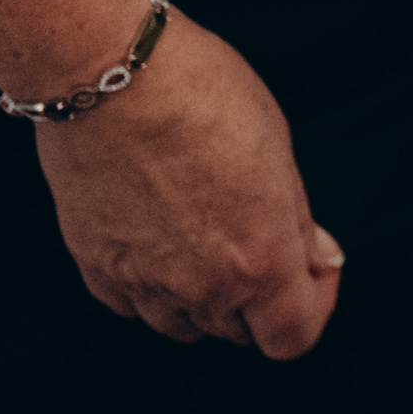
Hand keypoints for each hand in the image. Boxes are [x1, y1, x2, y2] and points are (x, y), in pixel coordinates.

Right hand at [32, 11, 344, 357]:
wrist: (108, 77)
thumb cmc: (204, 99)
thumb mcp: (278, 153)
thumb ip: (297, 223)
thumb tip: (317, 260)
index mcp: (259, 263)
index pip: (294, 337)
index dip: (316, 304)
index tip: (314, 265)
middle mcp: (200, 288)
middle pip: (239, 330)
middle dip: (260, 295)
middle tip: (260, 233)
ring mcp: (142, 283)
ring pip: (184, 324)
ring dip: (205, 298)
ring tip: (207, 234)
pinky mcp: (95, 268)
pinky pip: (134, 303)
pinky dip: (152, 286)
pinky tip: (161, 238)